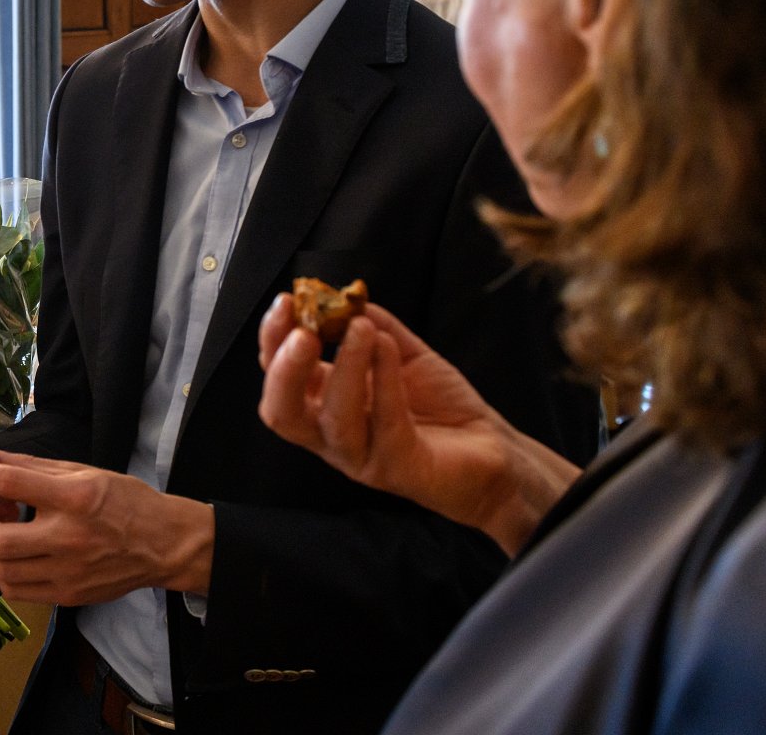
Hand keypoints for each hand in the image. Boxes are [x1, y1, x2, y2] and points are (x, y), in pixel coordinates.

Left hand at [0, 452, 213, 604]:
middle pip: (0, 540)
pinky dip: (0, 574)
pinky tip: (6, 557)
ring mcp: (69, 572)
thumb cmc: (123, 500)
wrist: (164, 544)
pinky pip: (17, 591)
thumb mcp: (81, 472)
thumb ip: (32, 467)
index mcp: (75, 497)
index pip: (12, 485)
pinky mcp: (68, 596)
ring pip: (3, 571)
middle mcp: (71, 537)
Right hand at [257, 293, 576, 554]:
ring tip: (360, 329)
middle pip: (281, 411)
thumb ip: (376, 327)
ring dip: (343, 368)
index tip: (288, 300)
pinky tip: (388, 347)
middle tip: (302, 331)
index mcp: (322, 405)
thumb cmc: (441, 406)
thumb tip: (349, 298)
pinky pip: (385, 424)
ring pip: (333, 420)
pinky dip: (384, 379)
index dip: (272, 340)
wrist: (493, 450)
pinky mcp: (398, 469)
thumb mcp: (403, 354)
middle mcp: (331, 435)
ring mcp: (362, 457)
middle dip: (283, 369)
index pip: (277, 376)